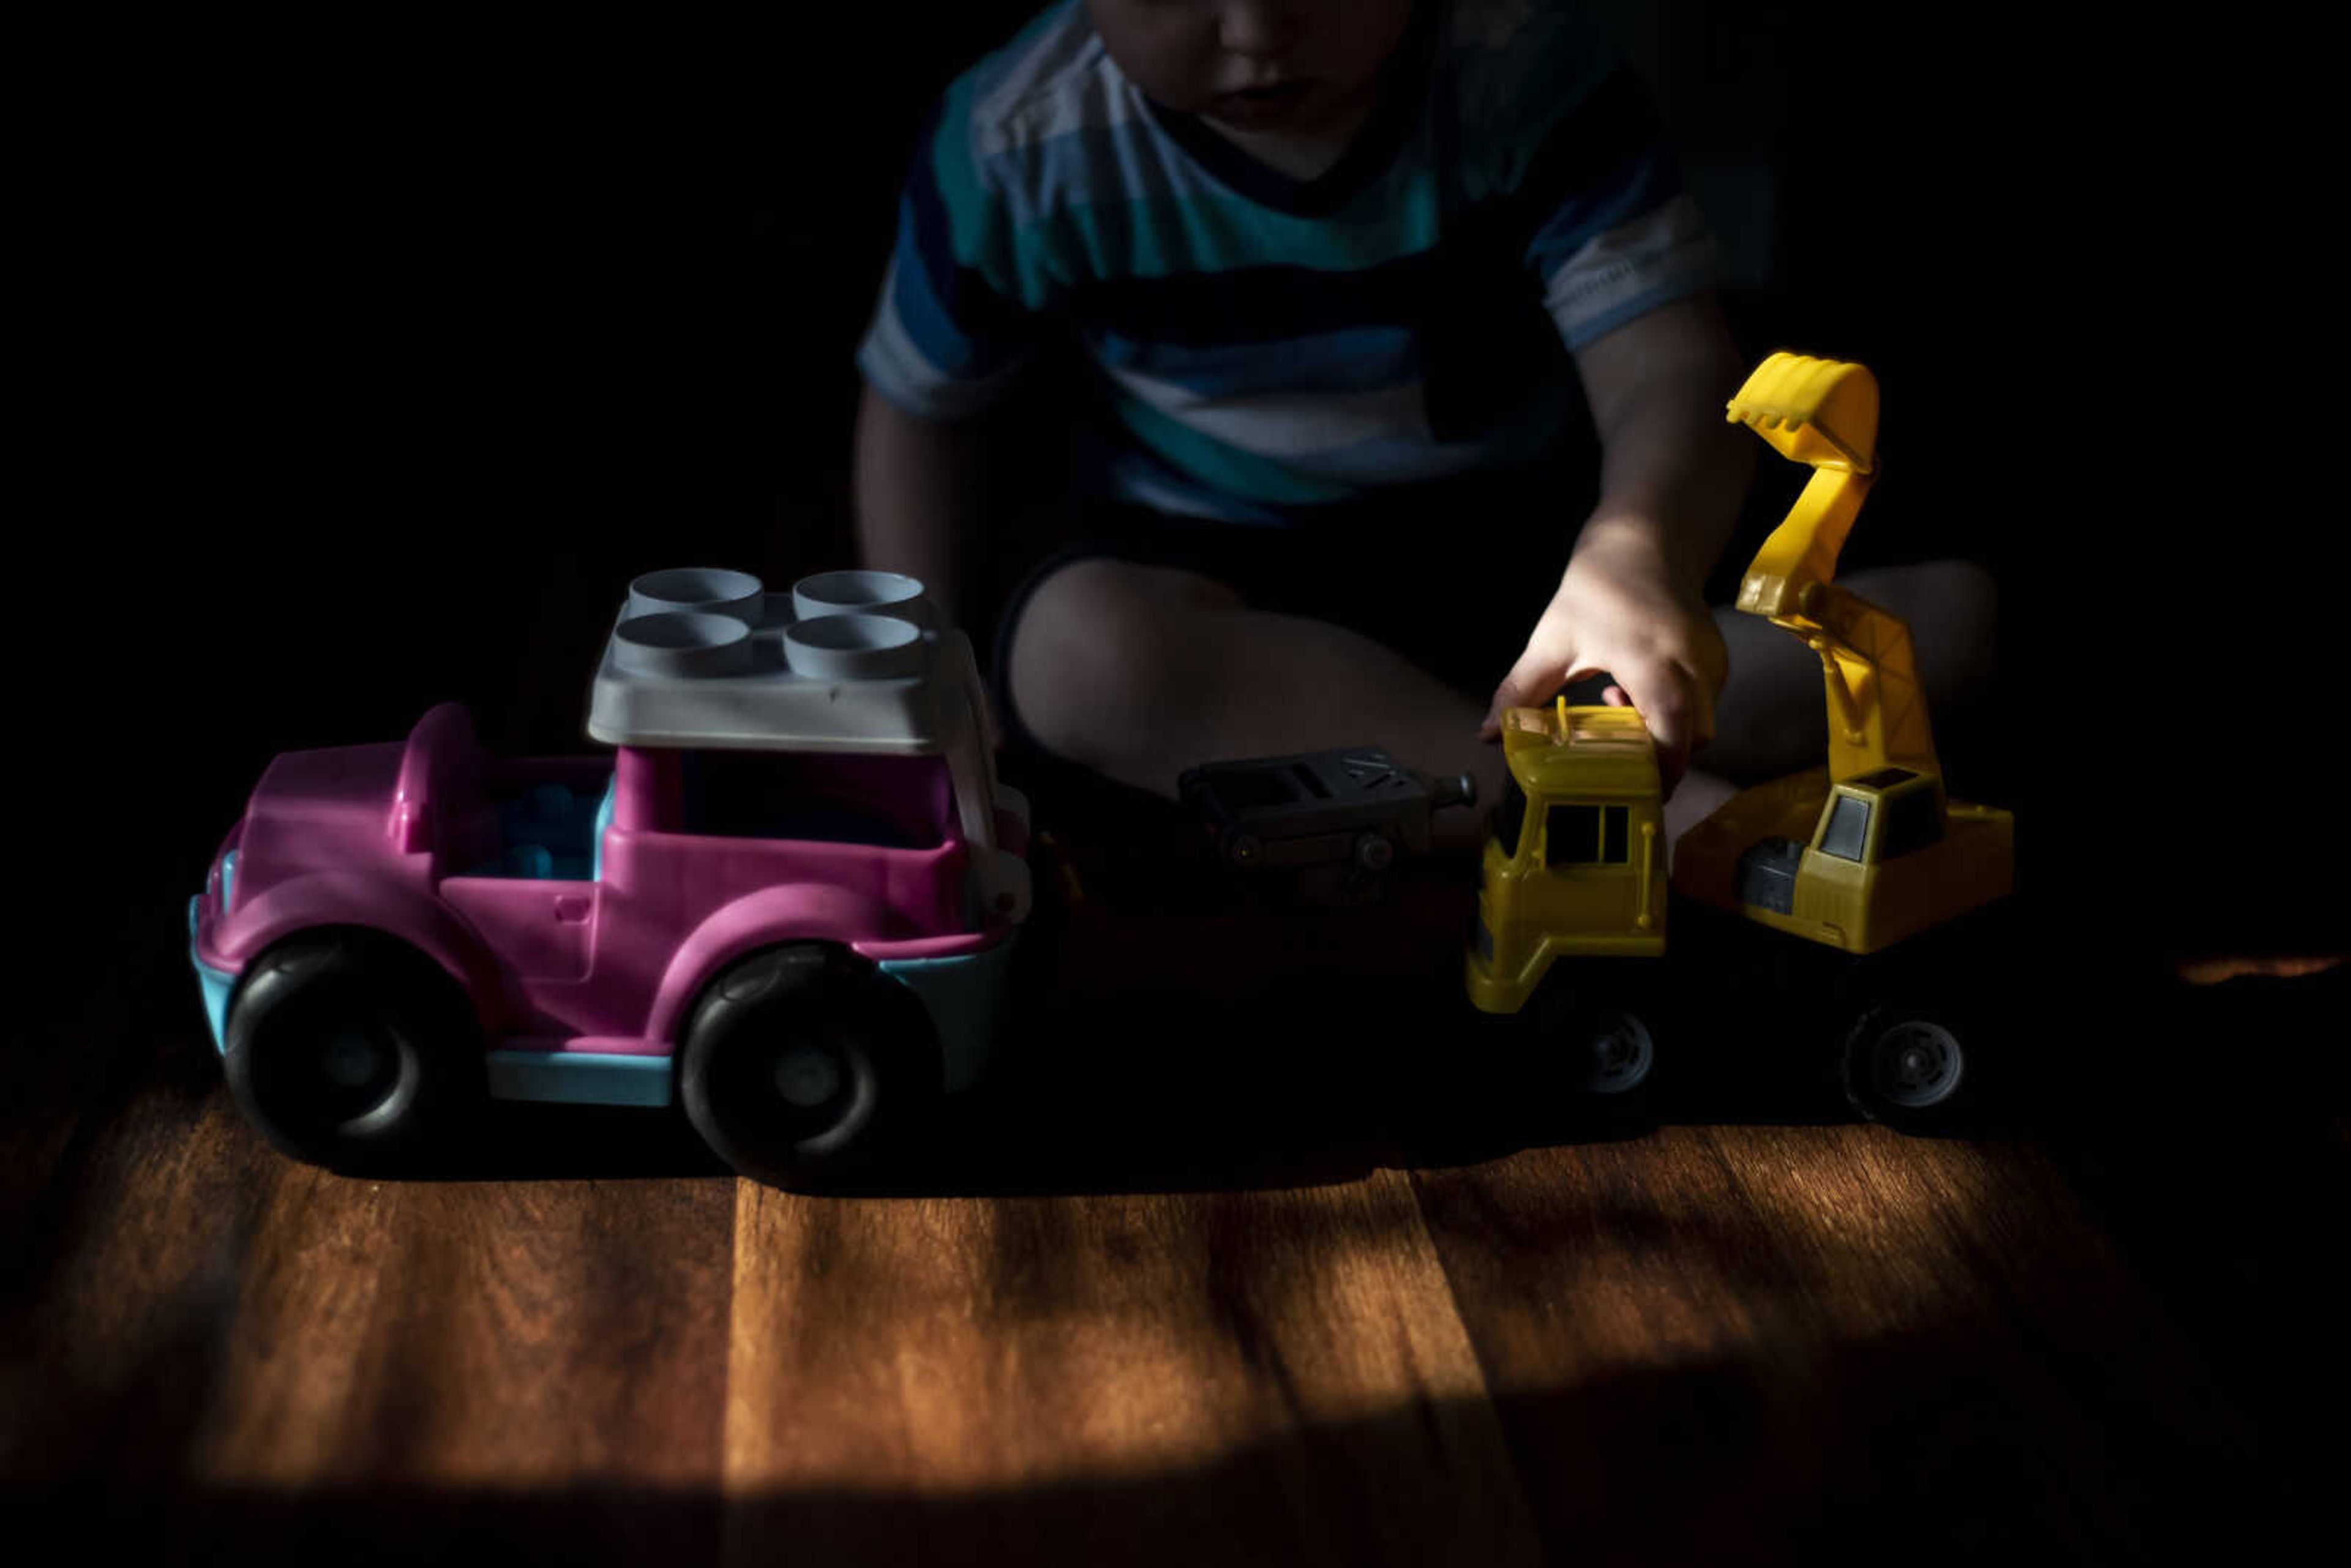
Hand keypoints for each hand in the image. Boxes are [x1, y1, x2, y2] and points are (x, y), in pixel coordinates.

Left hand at [1478, 526, 1727, 796]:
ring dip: (1664, 732)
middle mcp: (1692, 663)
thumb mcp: (1550, 641)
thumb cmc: (1596, 588)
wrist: (1645, 540)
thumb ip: (1520, 692)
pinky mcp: (1717, 659)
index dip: (1660, 768)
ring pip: (1701, 723)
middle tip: (1617, 757)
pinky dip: (1675, 712)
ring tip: (1618, 707)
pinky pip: (1704, 704)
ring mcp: (1710, 661)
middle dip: (1660, 757)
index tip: (1635, 792)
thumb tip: (1488, 735)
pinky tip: (1635, 691)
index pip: (1672, 726)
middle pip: (1694, 737)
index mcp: (1650, 658)